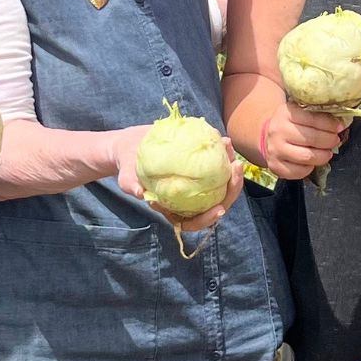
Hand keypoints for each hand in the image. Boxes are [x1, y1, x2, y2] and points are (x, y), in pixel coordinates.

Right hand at [113, 126, 245, 231]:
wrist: (131, 148)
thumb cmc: (127, 168)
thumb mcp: (125, 178)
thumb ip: (131, 185)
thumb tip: (139, 191)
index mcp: (176, 209)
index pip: (196, 221)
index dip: (209, 218)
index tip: (219, 209)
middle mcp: (191, 197)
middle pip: (218, 201)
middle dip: (232, 187)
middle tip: (235, 168)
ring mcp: (197, 181)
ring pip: (221, 181)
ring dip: (230, 166)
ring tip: (229, 148)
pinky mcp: (199, 164)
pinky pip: (215, 161)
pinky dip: (221, 152)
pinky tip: (223, 138)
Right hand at [257, 103, 346, 180]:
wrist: (269, 136)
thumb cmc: (291, 123)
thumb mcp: (300, 112)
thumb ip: (317, 114)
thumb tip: (341, 123)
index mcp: (285, 113)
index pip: (313, 119)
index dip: (330, 124)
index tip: (340, 127)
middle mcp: (278, 131)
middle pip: (312, 139)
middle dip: (329, 141)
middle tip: (335, 140)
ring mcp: (275, 150)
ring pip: (307, 157)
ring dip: (323, 156)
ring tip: (327, 153)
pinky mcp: (275, 166)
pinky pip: (299, 171)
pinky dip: (310, 168)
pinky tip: (312, 162)